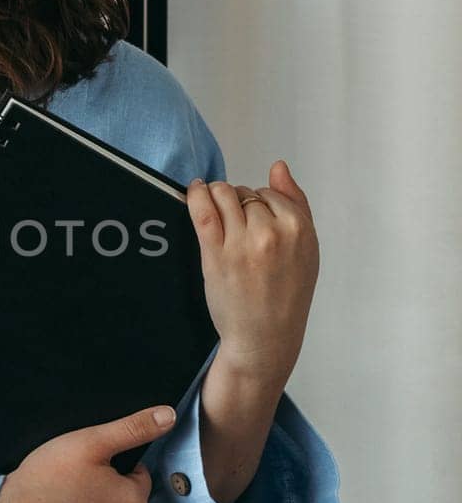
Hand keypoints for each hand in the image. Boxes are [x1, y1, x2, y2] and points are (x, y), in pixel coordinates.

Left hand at [186, 159, 318, 382]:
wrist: (266, 336)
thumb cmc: (288, 293)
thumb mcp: (308, 248)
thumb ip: (296, 204)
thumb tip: (278, 166)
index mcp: (299, 229)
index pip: (270, 194)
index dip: (260, 205)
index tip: (257, 224)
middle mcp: (271, 233)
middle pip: (245, 194)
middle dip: (240, 205)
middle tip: (239, 232)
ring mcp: (241, 243)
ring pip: (224, 194)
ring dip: (218, 198)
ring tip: (219, 216)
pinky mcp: (215, 254)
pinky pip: (202, 211)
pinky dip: (196, 194)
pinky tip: (195, 190)